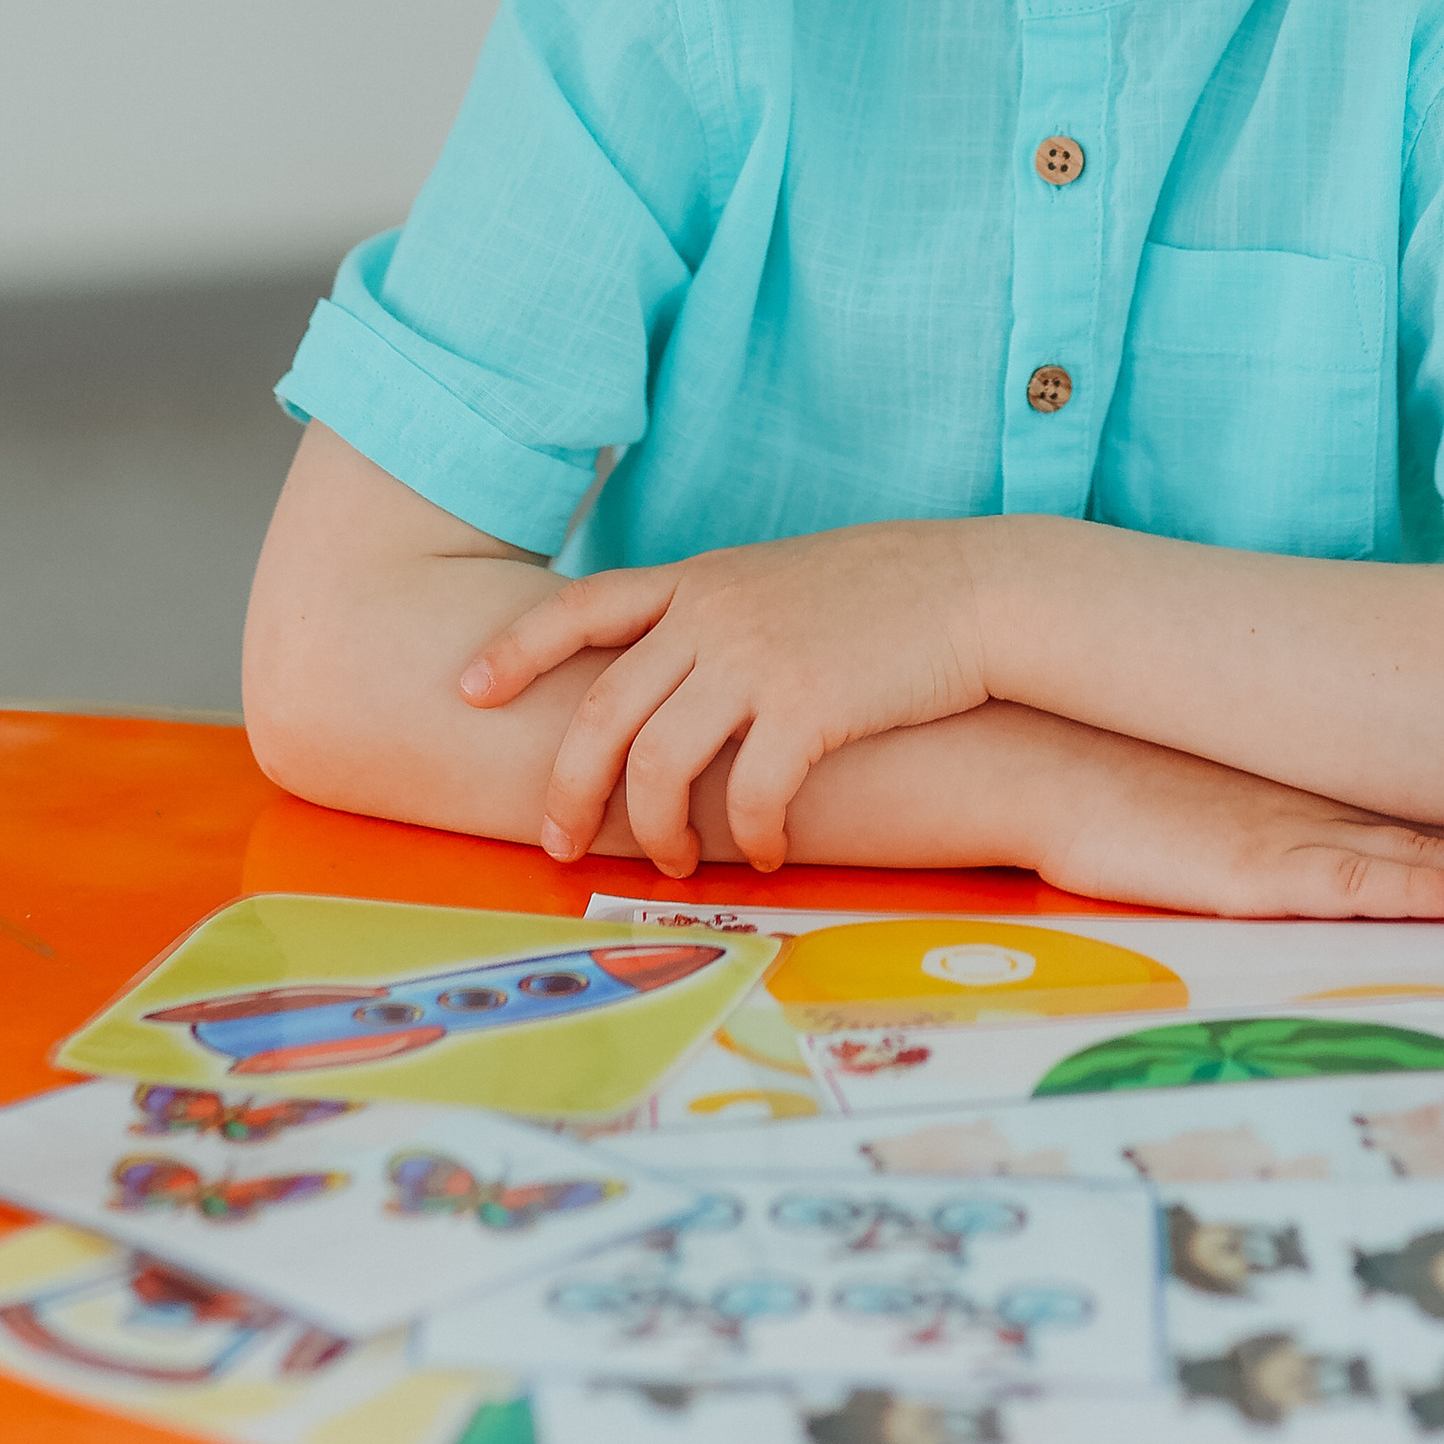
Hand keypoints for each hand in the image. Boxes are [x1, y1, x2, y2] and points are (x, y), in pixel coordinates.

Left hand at [458, 525, 993, 874]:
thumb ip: (719, 614)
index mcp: (702, 579)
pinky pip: (748, 792)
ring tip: (670, 864)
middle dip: (567, 787)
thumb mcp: (782, 579)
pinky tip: (761, 854)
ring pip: (659, 762)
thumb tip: (673, 670)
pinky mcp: (808, 706)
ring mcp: (758, 656)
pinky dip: (744, 836)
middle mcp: (715, 612)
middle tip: (556, 844)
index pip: (582, 604)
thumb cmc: (888, 595)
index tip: (466, 687)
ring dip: (654, 830)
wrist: (977, 588)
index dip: (517, 649)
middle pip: (603, 710)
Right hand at [1034, 729, 1443, 920]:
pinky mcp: (1253, 867)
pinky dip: (1410, 888)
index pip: (1428, 816)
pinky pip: (1347, 881)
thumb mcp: (1204, 796)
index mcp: (1309, 794)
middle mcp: (1315, 811)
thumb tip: (1305, 834)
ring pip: (1417, 862)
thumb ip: (1262, 813)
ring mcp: (1288, 837)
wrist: (1037, 756)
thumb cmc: (1110, 780)